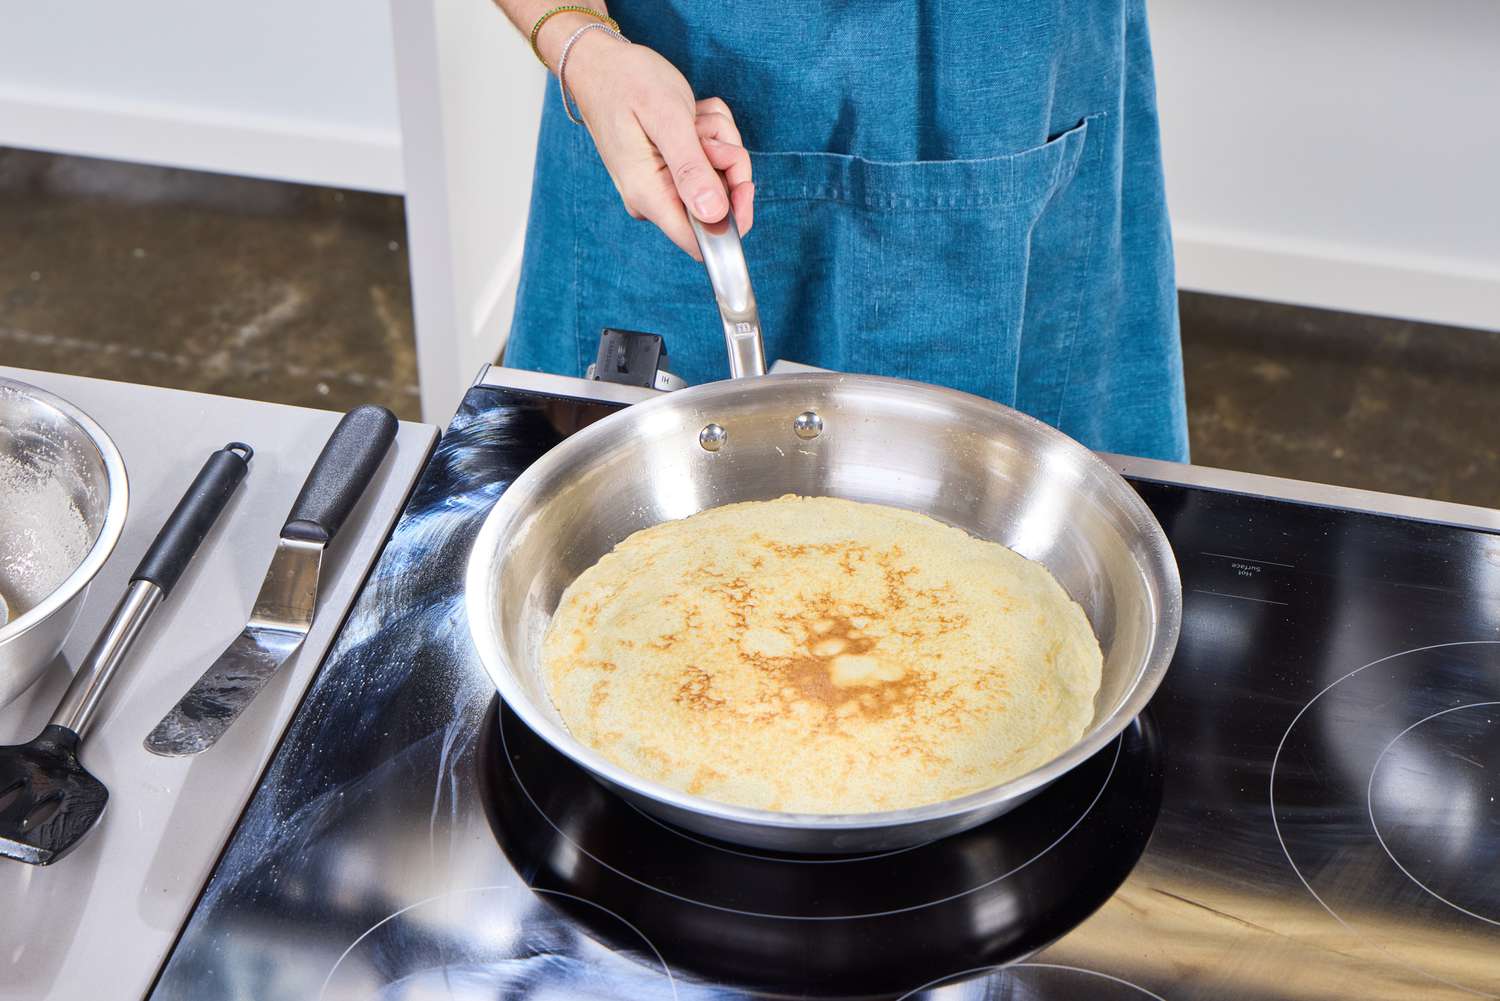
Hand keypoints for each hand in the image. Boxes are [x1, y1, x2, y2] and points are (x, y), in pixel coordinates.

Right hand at [563, 33, 753, 259]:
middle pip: (718, 206)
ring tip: (691, 117)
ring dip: (717, 141)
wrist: (600, 62)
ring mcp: (661, 185)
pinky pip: (709, 160)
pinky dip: (709, 133)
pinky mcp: (668, 171)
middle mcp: (654, 198)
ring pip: (719, 177)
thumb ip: (691, 169)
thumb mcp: (667, 119)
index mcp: (650, 195)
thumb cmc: (626, 81)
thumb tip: (713, 214)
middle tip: (704, 130)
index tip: (742, 184)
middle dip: (726, 163)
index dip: (732, 220)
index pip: (700, 242)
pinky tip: (689, 116)